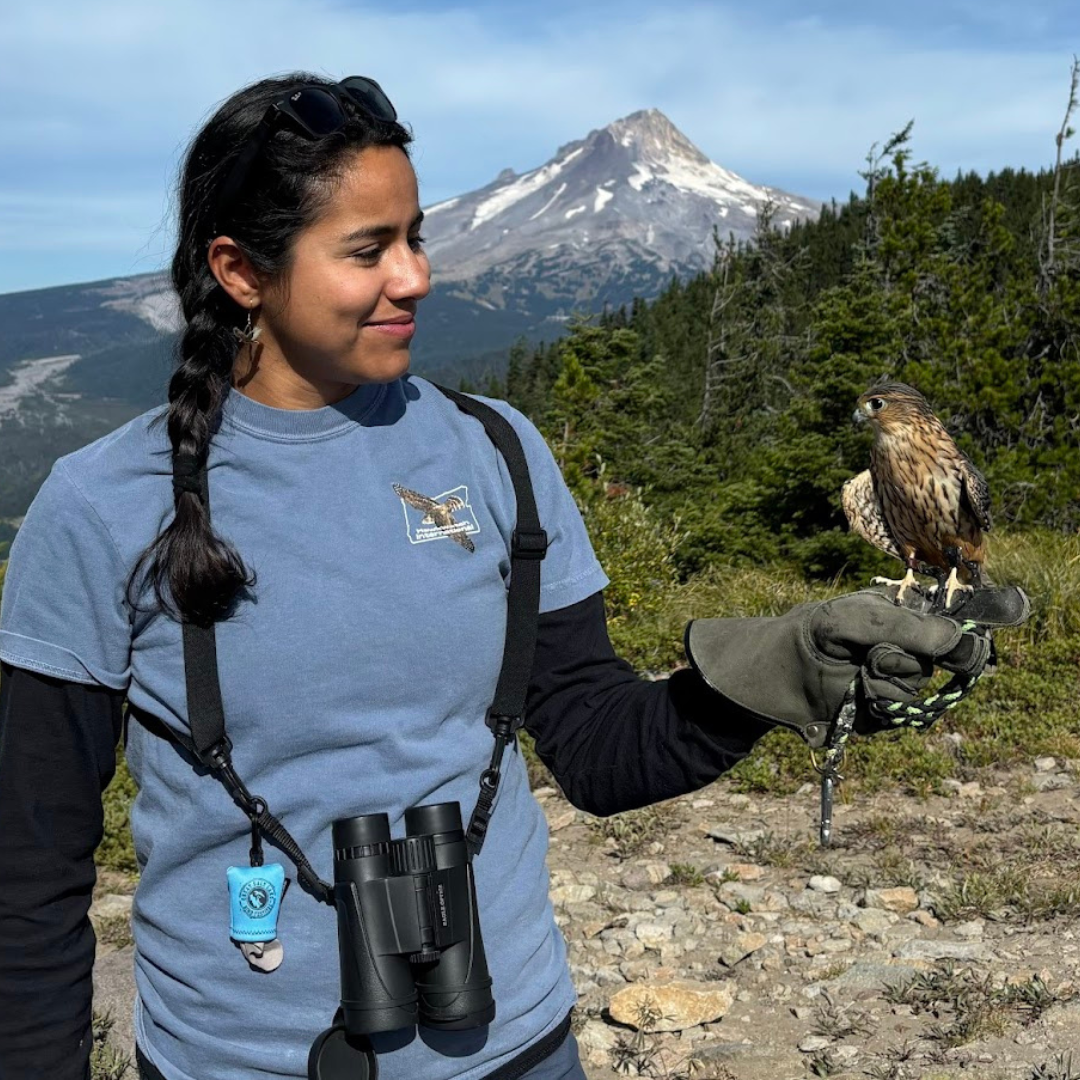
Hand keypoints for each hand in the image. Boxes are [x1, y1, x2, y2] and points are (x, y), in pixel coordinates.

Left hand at [684, 587, 1012, 747]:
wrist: (775, 673)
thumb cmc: (813, 634)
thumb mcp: (857, 619)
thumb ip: (908, 627)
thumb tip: (958, 638)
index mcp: (904, 618)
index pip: (953, 624)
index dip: (972, 631)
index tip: (983, 640)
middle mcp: (907, 650)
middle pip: (944, 658)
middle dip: (908, 656)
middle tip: (873, 654)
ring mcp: (896, 683)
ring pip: (917, 688)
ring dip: (885, 681)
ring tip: (854, 672)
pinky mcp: (882, 713)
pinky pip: (897, 712)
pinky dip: (875, 702)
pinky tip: (852, 693)